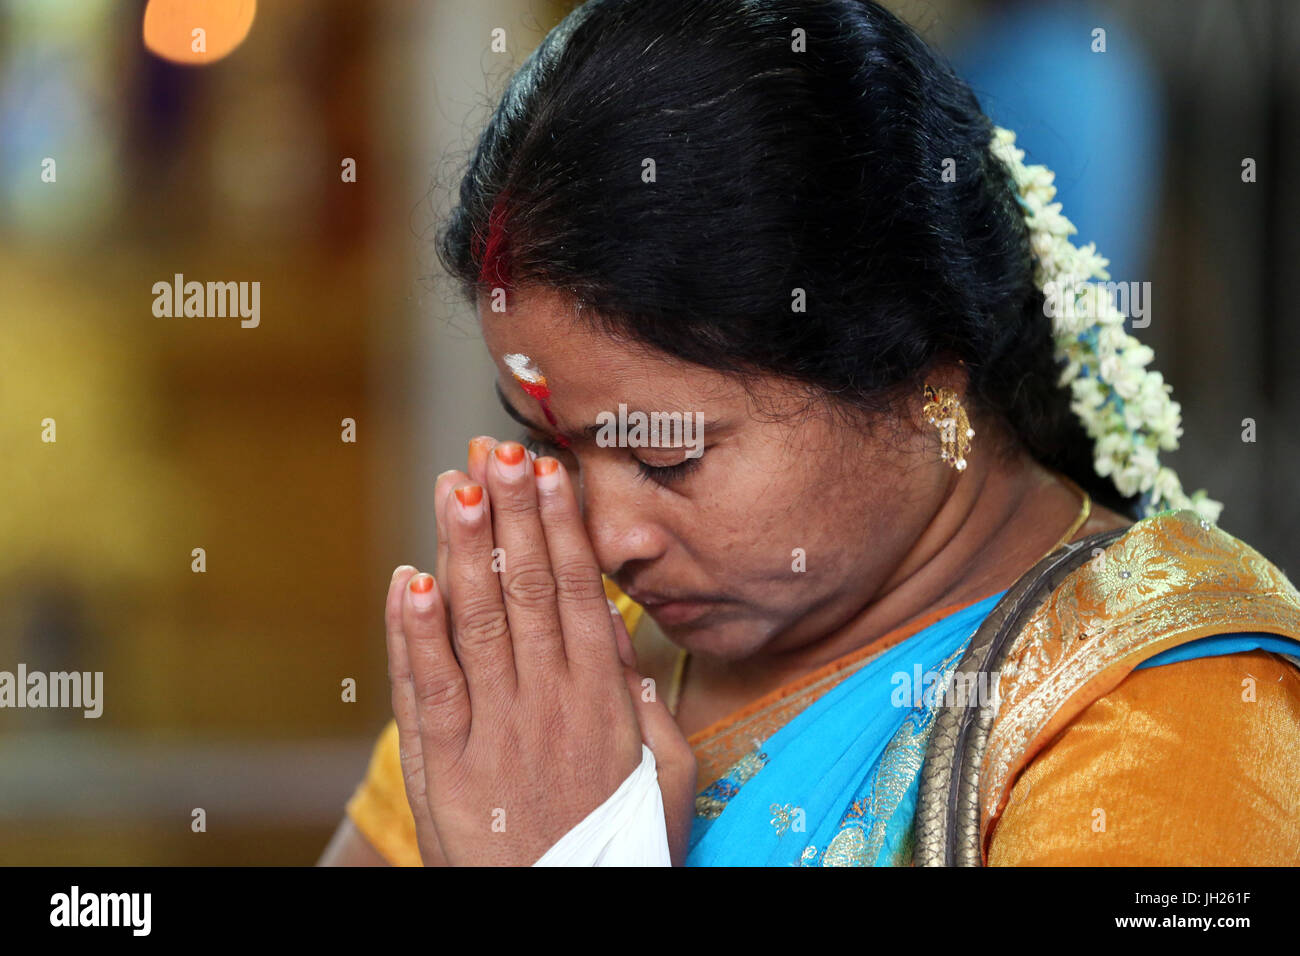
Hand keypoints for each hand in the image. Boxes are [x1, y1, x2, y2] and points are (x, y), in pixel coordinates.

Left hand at [385, 440, 693, 864]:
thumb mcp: (666, 782)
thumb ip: (649, 710)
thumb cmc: (620, 853)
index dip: (558, 528)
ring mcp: (494, 732)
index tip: (547, 473)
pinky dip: (414, 633)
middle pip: (527, 591)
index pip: (577, 592)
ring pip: (478, 623)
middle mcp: (548, 704)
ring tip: (455, 485)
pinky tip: (409, 578)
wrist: (562, 920)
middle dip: (511, 515)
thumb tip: (625, 646)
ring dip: (465, 549)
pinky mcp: (445, 768)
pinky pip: (428, 688)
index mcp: (603, 701)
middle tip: (499, 449)